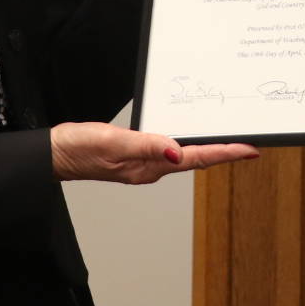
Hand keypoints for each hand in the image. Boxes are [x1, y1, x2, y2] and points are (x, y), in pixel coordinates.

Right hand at [50, 121, 258, 183]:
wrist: (54, 154)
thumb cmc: (79, 148)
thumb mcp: (113, 143)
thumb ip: (146, 145)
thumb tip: (177, 152)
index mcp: (149, 167)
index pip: (197, 158)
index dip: (226, 153)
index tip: (250, 149)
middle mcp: (151, 168)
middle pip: (197, 159)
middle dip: (225, 152)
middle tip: (250, 146)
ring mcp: (144, 163)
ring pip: (185, 155)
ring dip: (208, 149)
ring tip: (231, 142)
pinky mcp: (135, 155)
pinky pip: (169, 150)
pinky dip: (187, 143)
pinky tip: (190, 138)